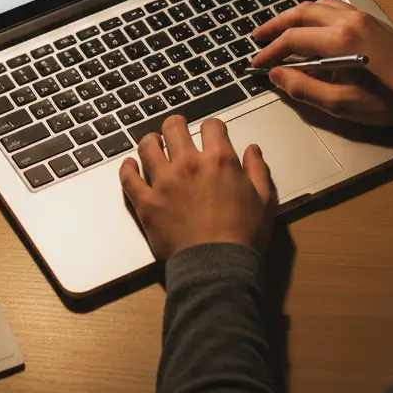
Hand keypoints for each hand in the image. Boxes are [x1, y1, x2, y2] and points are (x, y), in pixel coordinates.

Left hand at [119, 115, 277, 260]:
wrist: (217, 267)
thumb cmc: (243, 236)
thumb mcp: (264, 200)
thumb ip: (258, 170)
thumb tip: (253, 149)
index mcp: (219, 160)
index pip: (211, 125)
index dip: (212, 126)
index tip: (211, 133)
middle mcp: (189, 164)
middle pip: (174, 127)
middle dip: (176, 125)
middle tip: (176, 130)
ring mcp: (164, 182)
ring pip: (147, 146)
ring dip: (151, 141)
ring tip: (154, 144)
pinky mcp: (146, 203)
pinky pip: (129, 178)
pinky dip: (128, 168)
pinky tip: (131, 165)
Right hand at [251, 0, 392, 135]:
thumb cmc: (389, 101)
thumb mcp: (342, 104)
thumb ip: (305, 89)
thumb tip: (276, 75)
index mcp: (339, 41)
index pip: (292, 39)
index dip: (269, 52)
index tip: (256, 64)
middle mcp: (347, 20)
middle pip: (300, 13)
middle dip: (275, 25)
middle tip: (258, 38)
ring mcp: (359, 15)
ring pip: (316, 5)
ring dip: (293, 16)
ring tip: (279, 31)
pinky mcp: (368, 18)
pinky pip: (332, 6)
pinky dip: (313, 12)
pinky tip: (309, 26)